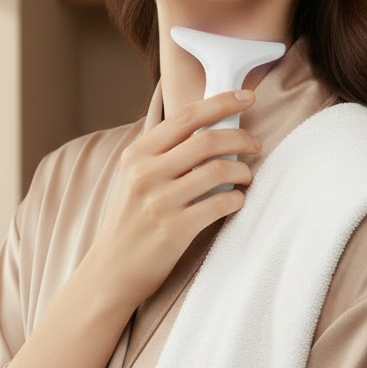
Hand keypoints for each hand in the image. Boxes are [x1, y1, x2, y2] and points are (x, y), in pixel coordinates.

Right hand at [84, 90, 260, 310]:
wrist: (110, 270)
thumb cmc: (130, 221)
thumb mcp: (135, 178)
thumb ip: (164, 153)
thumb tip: (209, 128)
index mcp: (137, 154)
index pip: (185, 116)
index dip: (221, 102)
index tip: (246, 97)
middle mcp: (146, 173)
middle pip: (207, 140)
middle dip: (241, 137)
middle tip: (256, 143)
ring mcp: (160, 201)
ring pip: (218, 170)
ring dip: (243, 171)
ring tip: (247, 176)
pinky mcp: (174, 229)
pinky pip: (220, 204)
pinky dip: (236, 199)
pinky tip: (237, 201)